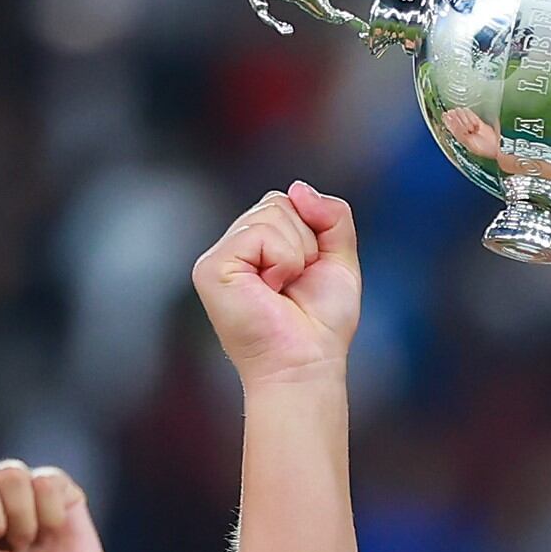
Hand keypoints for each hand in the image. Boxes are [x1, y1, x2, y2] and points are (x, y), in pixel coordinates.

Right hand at [192, 184, 360, 391]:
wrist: (307, 364)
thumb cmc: (320, 324)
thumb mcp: (338, 259)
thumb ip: (331, 216)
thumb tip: (297, 187)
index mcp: (255, 247)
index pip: (284, 202)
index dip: (311, 232)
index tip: (308, 274)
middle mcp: (232, 249)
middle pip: (277, 202)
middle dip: (305, 241)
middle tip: (296, 284)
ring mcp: (217, 258)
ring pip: (271, 213)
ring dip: (296, 253)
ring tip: (284, 289)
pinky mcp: (211, 268)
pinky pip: (260, 233)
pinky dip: (282, 260)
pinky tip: (272, 289)